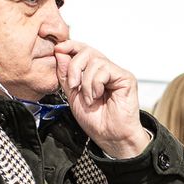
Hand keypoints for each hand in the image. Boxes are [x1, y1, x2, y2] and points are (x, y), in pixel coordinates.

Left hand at [54, 40, 150, 157]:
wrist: (109, 136)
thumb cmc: (95, 120)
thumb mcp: (72, 95)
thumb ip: (65, 74)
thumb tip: (60, 52)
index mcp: (93, 72)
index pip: (82, 50)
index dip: (70, 46)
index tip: (58, 49)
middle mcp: (105, 70)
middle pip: (86, 51)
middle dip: (74, 67)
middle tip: (73, 85)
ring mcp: (116, 73)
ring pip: (95, 61)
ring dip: (86, 82)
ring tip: (89, 98)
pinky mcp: (125, 78)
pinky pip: (105, 70)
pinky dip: (95, 84)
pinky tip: (97, 96)